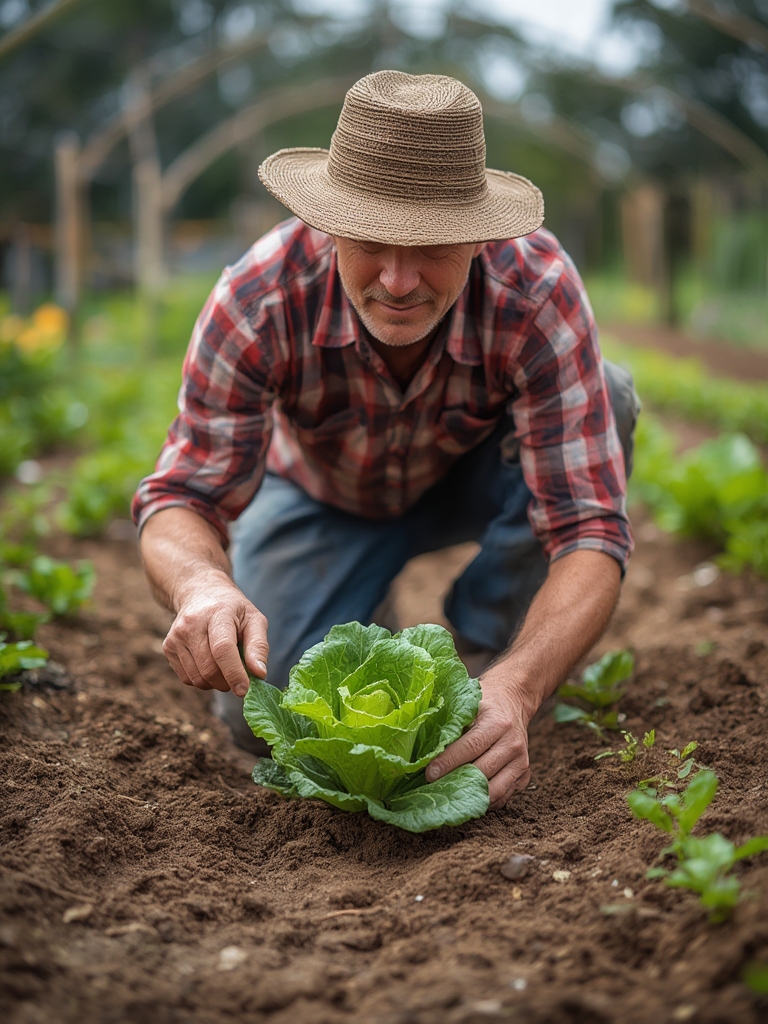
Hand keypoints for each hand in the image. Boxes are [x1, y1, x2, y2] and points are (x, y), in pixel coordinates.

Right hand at [162, 571, 268, 697]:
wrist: (199, 593)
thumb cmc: (233, 610)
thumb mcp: (254, 619)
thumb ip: (259, 646)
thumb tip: (260, 674)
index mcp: (217, 614)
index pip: (222, 649)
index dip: (234, 673)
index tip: (244, 690)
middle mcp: (192, 624)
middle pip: (209, 668)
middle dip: (228, 682)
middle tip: (240, 678)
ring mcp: (176, 636)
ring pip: (198, 678)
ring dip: (215, 683)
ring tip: (225, 667)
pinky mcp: (168, 648)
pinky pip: (187, 679)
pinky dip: (202, 680)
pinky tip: (209, 664)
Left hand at [425, 663, 537, 809]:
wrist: (513, 701)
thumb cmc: (484, 703)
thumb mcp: (469, 704)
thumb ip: (452, 723)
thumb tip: (425, 746)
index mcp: (498, 723)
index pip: (471, 746)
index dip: (449, 762)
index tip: (429, 774)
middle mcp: (513, 744)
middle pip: (482, 771)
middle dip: (456, 782)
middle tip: (434, 789)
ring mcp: (521, 762)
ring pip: (495, 789)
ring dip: (471, 797)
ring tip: (449, 797)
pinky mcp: (524, 775)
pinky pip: (503, 796)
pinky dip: (484, 800)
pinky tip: (467, 798)